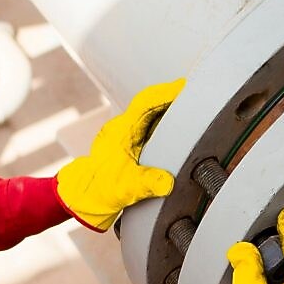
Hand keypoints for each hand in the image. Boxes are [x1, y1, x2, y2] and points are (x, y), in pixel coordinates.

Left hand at [56, 78, 184, 230]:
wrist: (84, 197)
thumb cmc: (98, 189)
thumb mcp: (125, 188)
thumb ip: (146, 184)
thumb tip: (167, 182)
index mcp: (121, 131)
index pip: (145, 103)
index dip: (166, 93)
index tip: (186, 86)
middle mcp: (124, 128)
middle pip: (152, 104)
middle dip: (175, 99)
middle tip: (199, 96)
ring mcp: (128, 134)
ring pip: (153, 115)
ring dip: (172, 112)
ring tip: (196, 112)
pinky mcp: (132, 143)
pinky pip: (152, 127)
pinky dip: (167, 126)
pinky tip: (181, 132)